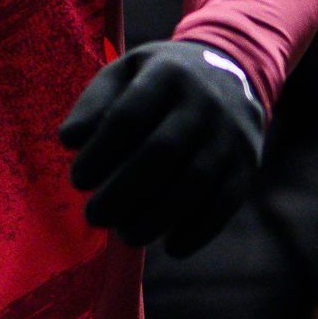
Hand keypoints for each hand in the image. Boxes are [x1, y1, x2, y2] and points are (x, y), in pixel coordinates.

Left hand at [58, 38, 265, 255]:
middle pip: (161, 152)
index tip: (78, 180)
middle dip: (122, 192)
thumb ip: (94, 104)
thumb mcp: (125, 74)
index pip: (128, 117)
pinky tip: (172, 247)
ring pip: (194, 182)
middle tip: (95, 216)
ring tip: (126, 234)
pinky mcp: (248, 162)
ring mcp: (230, 133)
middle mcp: (203, 102)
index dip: (99, 153)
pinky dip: (199, 230)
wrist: (233, 71)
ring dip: (156, 217)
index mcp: (166, 75)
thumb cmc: (160, 81)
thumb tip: (69, 140)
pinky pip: (225, 202)